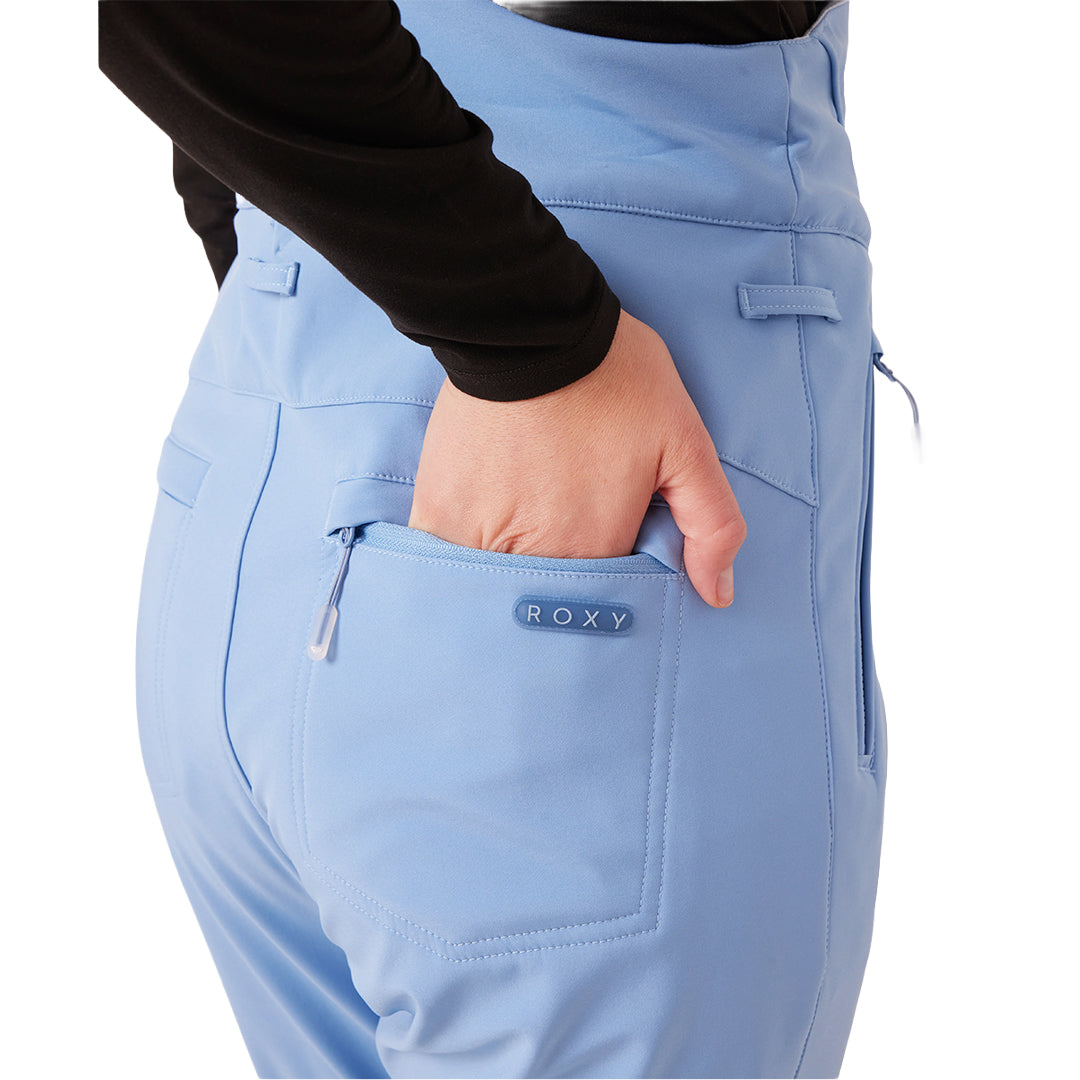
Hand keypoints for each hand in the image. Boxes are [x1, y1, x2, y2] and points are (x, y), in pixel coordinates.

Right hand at [408, 309, 745, 606]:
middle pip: (551, 593)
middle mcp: (538, 557)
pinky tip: (483, 511)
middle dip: (562, 567)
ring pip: (499, 581)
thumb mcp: (686, 442)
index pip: (609, 597)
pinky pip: (448, 558)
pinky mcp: (439, 512)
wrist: (531, 327)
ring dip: (511, 561)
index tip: (610, 527)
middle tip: (565, 504)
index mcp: (599, 549)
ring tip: (526, 503)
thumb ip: (712, 524)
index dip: (613, 568)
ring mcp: (480, 539)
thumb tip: (718, 596)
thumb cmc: (615, 379)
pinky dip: (463, 549)